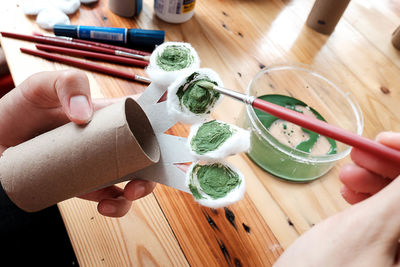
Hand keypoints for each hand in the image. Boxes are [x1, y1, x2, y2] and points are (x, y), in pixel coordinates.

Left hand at [0, 70, 155, 216]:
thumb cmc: (20, 110)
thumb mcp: (41, 87)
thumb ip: (67, 84)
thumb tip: (85, 117)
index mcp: (108, 114)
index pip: (144, 114)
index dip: (164, 119)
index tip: (177, 128)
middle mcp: (110, 140)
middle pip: (146, 152)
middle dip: (157, 166)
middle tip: (148, 176)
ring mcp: (100, 163)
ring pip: (134, 178)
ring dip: (141, 190)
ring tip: (127, 195)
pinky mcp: (86, 184)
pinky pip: (111, 198)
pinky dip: (117, 206)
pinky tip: (107, 206)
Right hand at [274, 133, 399, 265]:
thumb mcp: (368, 231)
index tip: (380, 140)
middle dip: (388, 168)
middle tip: (356, 154)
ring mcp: (396, 254)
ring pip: (398, 203)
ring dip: (375, 180)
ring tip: (344, 176)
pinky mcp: (381, 252)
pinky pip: (385, 216)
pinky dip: (367, 197)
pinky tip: (348, 192)